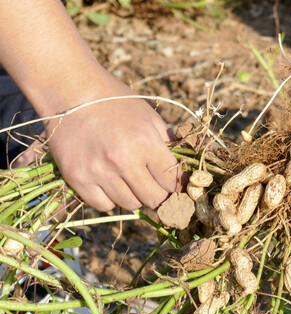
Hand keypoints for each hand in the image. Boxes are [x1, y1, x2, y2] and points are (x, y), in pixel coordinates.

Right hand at [44, 86, 181, 211]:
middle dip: (160, 195)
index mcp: (146, 143)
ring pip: (131, 204)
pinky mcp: (78, 178)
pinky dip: (110, 199)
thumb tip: (181, 165)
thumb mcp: (147, 115)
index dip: (177, 186)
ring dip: (135, 197)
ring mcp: (99, 171)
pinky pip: (104, 205)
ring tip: (131, 182)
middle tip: (155, 187)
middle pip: (154, 198)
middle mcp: (124, 160)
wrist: (70, 92)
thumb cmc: (114, 101)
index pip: (172, 181)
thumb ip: (166, 140)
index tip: (177, 187)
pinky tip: (111, 184)